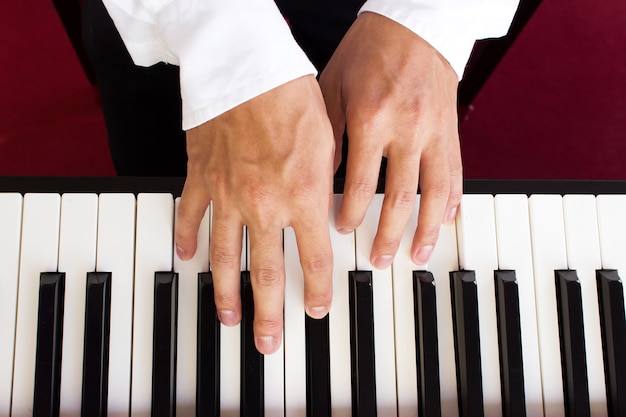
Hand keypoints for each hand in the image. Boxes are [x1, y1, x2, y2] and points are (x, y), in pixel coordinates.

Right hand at [175, 75, 334, 353]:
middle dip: (270, 314)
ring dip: (227, 293)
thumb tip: (325, 204)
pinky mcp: (201, 179)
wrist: (247, 67)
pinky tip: (187, 257)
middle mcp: (265, 206)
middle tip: (269, 344)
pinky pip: (191, 216)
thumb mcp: (327, 140)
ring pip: (226, 259)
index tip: (318, 310)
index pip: (316, 260)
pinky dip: (187, 238)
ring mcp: (228, 197)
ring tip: (229, 318)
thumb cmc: (291, 96)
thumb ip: (325, 181)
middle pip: (267, 274)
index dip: (319, 291)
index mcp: (303, 197)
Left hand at [319, 12, 461, 267]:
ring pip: (433, 194)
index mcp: (371, 120)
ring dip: (424, 231)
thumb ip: (327, 137)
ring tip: (416, 256)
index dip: (349, 214)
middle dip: (387, 235)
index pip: (358, 184)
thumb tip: (319, 180)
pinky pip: (455, 172)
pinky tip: (445, 222)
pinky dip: (451, 201)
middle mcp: (407, 130)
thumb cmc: (367, 51)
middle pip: (398, 199)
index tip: (342, 232)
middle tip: (377, 260)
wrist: (412, 22)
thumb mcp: (332, 88)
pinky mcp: (452, 129)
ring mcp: (435, 132)